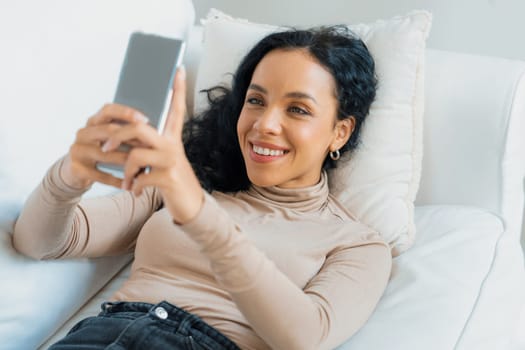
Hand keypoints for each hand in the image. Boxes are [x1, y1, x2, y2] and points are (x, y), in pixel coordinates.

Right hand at [61, 104, 149, 189]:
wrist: (75, 173)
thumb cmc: (101, 152)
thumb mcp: (109, 139)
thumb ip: (125, 132)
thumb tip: (153, 129)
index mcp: (93, 122)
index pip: (108, 110)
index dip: (126, 113)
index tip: (145, 120)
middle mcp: (83, 133)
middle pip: (107, 130)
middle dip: (130, 138)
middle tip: (148, 145)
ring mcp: (78, 151)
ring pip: (105, 154)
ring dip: (126, 161)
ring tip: (143, 166)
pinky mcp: (76, 169)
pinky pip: (100, 174)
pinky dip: (116, 179)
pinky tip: (129, 183)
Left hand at [100, 67, 204, 223]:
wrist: (190, 204)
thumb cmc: (171, 179)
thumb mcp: (162, 159)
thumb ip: (147, 145)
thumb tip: (122, 133)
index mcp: (172, 137)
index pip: (176, 108)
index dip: (177, 89)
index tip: (177, 69)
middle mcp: (173, 145)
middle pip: (139, 127)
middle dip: (116, 135)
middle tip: (106, 147)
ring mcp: (171, 161)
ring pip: (135, 155)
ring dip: (124, 170)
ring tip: (126, 181)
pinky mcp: (168, 178)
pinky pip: (139, 177)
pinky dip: (132, 186)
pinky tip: (135, 191)